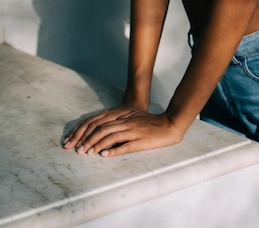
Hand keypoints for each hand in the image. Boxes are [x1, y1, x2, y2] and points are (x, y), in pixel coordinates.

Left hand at [62, 106, 182, 156]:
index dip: (86, 131)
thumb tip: (104, 135)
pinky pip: (125, 145)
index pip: (100, 122)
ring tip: (87, 153)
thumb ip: (120, 124)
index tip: (76, 140)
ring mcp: (133, 131)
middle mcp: (126, 122)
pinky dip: (114, 150)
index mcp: (123, 117)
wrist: (169, 125)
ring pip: (111, 136)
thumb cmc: (151, 124)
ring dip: (97, 145)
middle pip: (102, 129)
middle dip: (87, 139)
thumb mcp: (133, 119)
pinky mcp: (141, 141)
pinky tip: (105, 155)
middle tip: (78, 149)